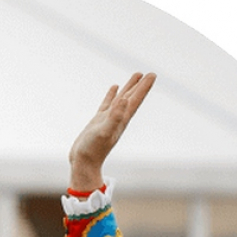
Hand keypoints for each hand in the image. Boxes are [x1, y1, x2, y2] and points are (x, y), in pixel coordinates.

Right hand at [68, 72, 155, 191]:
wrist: (83, 163)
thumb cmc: (93, 150)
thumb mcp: (104, 132)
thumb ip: (115, 116)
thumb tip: (124, 99)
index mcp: (122, 119)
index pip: (135, 99)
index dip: (144, 87)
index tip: (153, 74)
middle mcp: (118, 117)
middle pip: (131, 97)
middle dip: (140, 85)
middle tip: (149, 73)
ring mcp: (108, 119)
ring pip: (121, 99)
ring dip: (129, 88)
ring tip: (136, 76)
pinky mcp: (98, 121)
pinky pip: (107, 104)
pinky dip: (111, 95)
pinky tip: (114, 88)